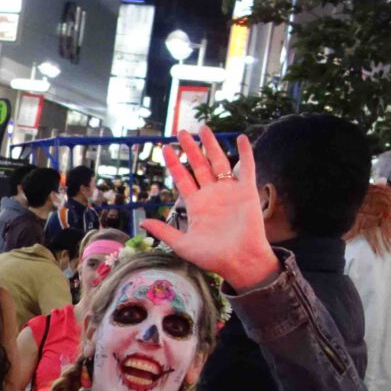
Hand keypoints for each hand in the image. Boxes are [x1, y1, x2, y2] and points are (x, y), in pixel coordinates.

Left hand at [140, 126, 278, 291]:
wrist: (238, 260)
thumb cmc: (211, 257)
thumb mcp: (182, 244)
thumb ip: (164, 231)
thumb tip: (143, 222)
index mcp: (196, 205)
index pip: (182, 178)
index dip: (174, 164)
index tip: (165, 149)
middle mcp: (212, 195)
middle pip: (198, 165)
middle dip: (190, 149)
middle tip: (181, 132)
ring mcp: (229, 191)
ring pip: (218, 162)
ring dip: (211, 145)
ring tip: (203, 129)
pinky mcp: (247, 191)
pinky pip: (247, 167)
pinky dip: (245, 152)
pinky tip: (240, 138)